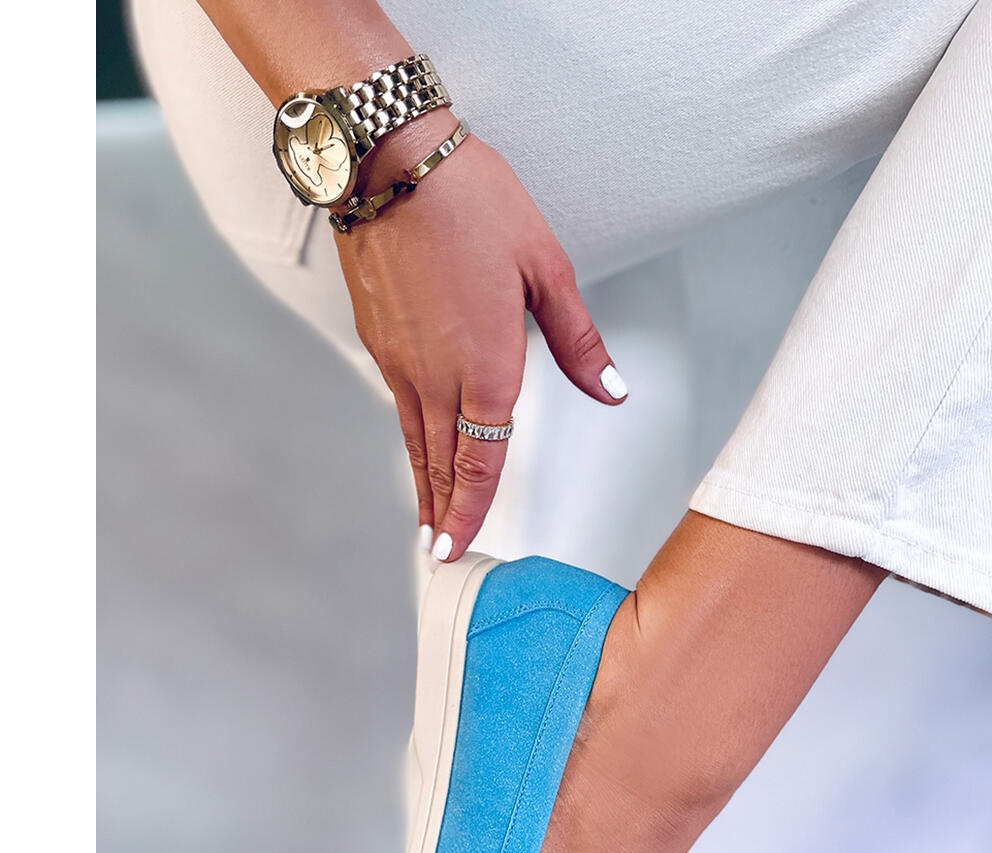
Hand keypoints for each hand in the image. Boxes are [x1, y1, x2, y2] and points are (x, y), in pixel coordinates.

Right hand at [334, 112, 626, 561]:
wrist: (390, 159)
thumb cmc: (477, 203)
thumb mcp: (547, 268)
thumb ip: (579, 342)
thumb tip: (613, 392)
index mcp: (489, 365)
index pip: (483, 459)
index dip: (473, 510)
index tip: (461, 548)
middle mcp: (438, 376)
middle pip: (442, 463)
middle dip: (444, 512)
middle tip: (439, 553)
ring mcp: (400, 361)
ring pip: (415, 440)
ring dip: (422, 484)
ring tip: (424, 519)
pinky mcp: (377, 339)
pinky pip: (397, 405)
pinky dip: (409, 439)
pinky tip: (414, 448)